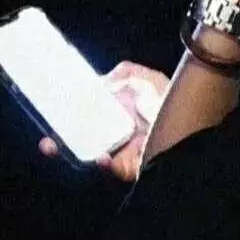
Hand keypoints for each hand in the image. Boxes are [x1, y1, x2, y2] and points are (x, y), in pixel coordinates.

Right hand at [38, 61, 169, 182]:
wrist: (193, 123)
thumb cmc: (172, 99)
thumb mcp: (147, 78)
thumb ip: (125, 72)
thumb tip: (101, 81)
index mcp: (116, 112)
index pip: (85, 115)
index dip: (67, 116)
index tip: (50, 113)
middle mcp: (114, 133)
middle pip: (80, 139)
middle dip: (59, 140)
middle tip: (46, 139)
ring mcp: (119, 151)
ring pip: (86, 155)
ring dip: (69, 152)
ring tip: (54, 146)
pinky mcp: (128, 167)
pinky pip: (109, 167)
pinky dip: (101, 162)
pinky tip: (99, 156)